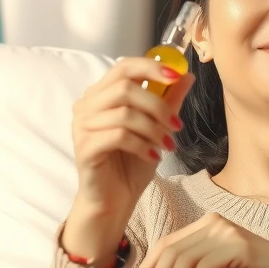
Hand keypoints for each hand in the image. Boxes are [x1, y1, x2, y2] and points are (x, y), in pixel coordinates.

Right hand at [65, 57, 195, 264]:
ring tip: (166, 145)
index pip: (124, 66)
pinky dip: (142, 145)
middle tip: (177, 126)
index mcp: (101, 95)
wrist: (114, 200)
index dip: (151, 67)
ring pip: (124, 113)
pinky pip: (119, 136)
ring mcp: (82, 126)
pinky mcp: (84, 147)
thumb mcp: (156, 127)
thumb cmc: (131, 163)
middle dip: (158, 105)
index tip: (177, 75)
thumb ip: (168, 100)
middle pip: (125, 87)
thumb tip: (186, 75)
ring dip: (153, 128)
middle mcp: (86, 106)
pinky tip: (153, 156)